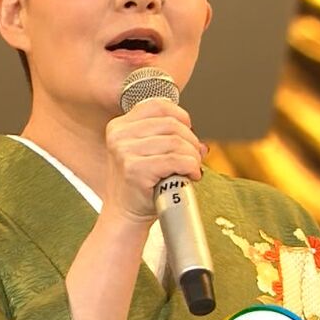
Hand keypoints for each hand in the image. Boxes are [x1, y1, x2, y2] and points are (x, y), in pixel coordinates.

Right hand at [103, 98, 207, 226]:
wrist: (125, 213)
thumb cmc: (140, 184)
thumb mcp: (146, 153)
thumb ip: (167, 139)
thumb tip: (201, 144)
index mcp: (119, 126)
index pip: (158, 106)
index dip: (181, 116)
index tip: (187, 133)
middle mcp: (118, 135)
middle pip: (171, 124)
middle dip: (191, 141)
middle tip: (193, 158)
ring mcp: (124, 152)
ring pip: (176, 142)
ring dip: (192, 157)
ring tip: (191, 169)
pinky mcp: (135, 169)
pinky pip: (176, 160)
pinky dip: (191, 167)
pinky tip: (190, 176)